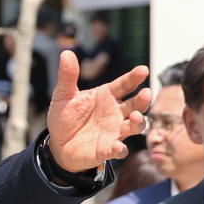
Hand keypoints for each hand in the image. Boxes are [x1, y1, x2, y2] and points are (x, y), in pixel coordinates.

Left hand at [47, 50, 151, 172]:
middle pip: (135, 105)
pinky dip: (119, 150)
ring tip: (134, 117)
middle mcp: (116, 113)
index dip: (134, 78)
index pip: (125, 84)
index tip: (143, 70)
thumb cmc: (65, 117)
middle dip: (142, 100)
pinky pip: (118, 150)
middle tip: (146, 93)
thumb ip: (67, 76)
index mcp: (107, 96)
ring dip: (137, 122)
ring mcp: (114, 132)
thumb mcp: (63, 95)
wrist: (57, 144)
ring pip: (134, 126)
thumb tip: (66, 53)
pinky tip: (118, 147)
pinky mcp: (107, 150)